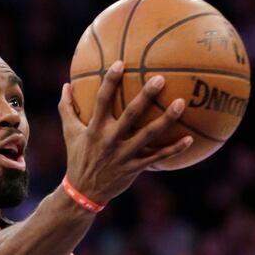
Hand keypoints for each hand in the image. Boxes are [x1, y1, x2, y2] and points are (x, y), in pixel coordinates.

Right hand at [58, 61, 192, 204]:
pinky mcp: (134, 168)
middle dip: (145, 96)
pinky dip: (174, 149)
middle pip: (131, 115)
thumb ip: (67, 108)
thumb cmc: (78, 156)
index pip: (102, 100)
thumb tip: (65, 84)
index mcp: (94, 128)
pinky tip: (189, 138)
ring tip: (181, 103)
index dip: (110, 81)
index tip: (121, 63)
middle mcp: (110, 140)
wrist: (84, 191)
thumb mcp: (69, 132)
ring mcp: (124, 155)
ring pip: (149, 135)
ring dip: (166, 119)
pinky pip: (157, 157)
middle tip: (160, 79)